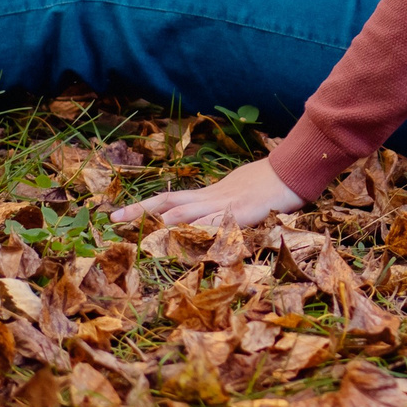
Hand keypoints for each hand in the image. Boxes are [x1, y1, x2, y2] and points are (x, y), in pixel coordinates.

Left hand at [109, 156, 304, 230]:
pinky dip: (203, 229)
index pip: (169, 199)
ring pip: (191, 211)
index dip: (143, 206)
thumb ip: (217, 205)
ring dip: (168, 221)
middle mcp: (211, 198)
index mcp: (208, 195)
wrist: (293, 170)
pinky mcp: (244, 212)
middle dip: (141, 211)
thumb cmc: (266, 184)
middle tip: (113, 219)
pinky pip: (220, 221)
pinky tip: (191, 235)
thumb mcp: (235, 193)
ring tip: (145, 230)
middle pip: (170, 202)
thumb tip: (198, 216)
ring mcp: (227, 204)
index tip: (117, 214)